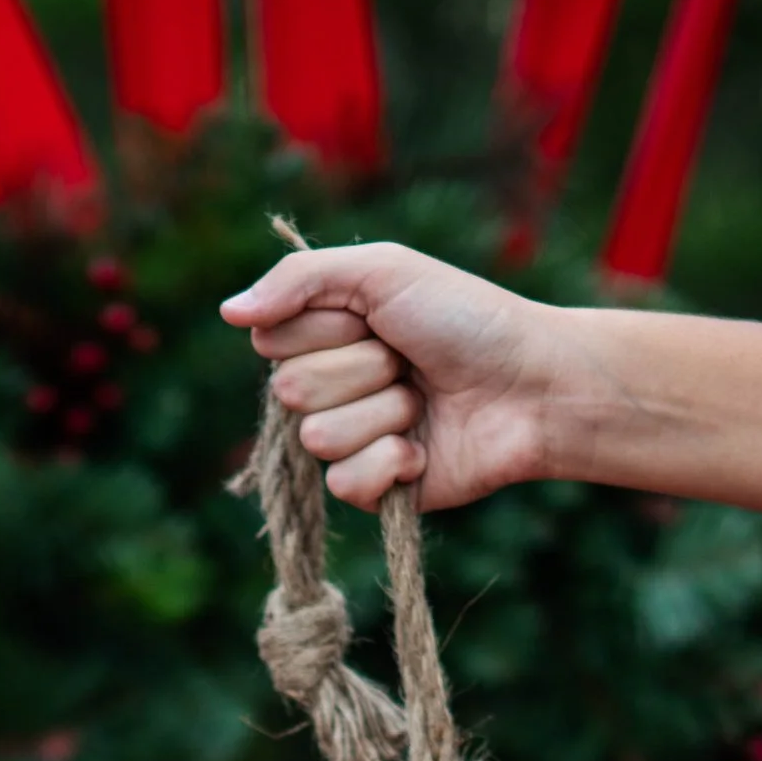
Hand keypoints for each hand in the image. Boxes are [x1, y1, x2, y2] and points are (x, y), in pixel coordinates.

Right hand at [221, 241, 578, 512]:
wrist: (533, 385)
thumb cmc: (467, 319)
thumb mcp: (385, 271)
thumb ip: (302, 279)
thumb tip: (228, 311)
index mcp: (325, 333)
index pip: (272, 338)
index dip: (324, 329)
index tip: (375, 319)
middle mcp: (330, 386)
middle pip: (290, 389)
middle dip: (360, 369)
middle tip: (409, 361)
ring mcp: (350, 439)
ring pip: (317, 437)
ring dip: (383, 412)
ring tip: (423, 401)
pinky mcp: (374, 489)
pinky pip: (344, 484)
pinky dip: (392, 461)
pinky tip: (425, 448)